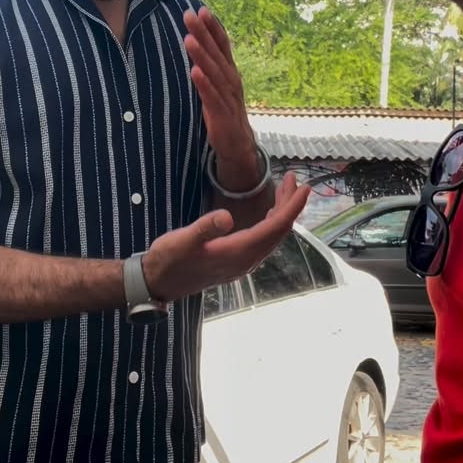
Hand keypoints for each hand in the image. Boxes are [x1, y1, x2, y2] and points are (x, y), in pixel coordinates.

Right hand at [142, 172, 309, 302]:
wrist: (158, 284)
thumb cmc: (168, 260)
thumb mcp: (182, 240)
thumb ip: (204, 228)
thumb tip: (226, 216)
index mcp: (239, 252)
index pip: (275, 227)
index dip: (292, 207)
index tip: (305, 187)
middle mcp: (247, 259)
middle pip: (278, 231)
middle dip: (290, 204)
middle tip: (294, 178)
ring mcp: (242, 262)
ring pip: (272, 236)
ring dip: (281, 212)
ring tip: (285, 189)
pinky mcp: (236, 261)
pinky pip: (263, 240)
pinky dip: (271, 222)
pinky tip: (268, 212)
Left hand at [183, 7, 255, 166]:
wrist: (237, 143)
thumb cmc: (224, 111)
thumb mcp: (218, 84)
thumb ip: (210, 65)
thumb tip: (196, 43)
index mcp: (229, 71)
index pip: (222, 44)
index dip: (212, 27)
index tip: (201, 9)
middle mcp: (231, 80)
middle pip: (216, 53)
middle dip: (203, 33)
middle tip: (190, 15)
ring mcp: (227, 96)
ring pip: (213, 72)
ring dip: (202, 55)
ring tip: (189, 39)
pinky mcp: (221, 113)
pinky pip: (211, 96)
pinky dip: (204, 84)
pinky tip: (194, 72)